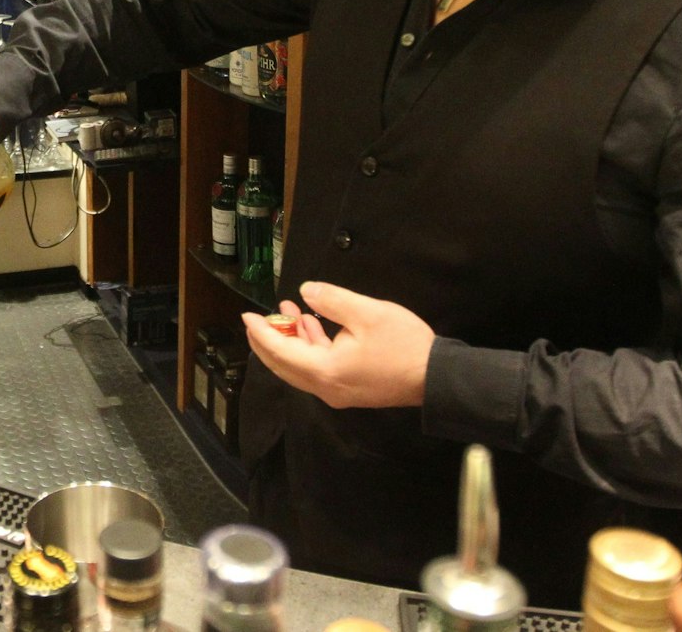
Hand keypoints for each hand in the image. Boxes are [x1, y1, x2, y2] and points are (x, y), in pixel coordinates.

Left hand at [242, 280, 434, 408]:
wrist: (436, 377)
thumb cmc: (403, 345)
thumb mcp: (368, 313)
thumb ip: (332, 300)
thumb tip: (305, 291)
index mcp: (325, 371)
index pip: (280, 352)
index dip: (260, 333)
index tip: (246, 317)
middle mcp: (325, 387)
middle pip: (284, 365)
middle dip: (268, 340)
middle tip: (258, 318)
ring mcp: (338, 390)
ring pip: (300, 366)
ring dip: (291, 340)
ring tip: (287, 311)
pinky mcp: (350, 388)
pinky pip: (318, 368)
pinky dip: (310, 347)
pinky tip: (311, 325)